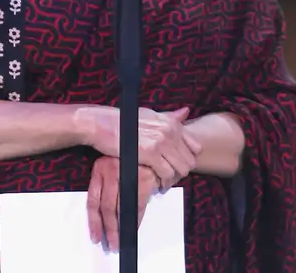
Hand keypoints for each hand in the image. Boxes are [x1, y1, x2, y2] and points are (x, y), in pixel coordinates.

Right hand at [76, 105, 201, 189]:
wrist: (101, 124)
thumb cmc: (122, 120)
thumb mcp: (149, 114)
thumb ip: (169, 117)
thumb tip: (185, 112)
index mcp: (171, 122)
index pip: (195, 146)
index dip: (188, 159)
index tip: (177, 164)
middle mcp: (170, 131)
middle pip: (190, 160)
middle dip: (181, 171)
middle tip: (170, 177)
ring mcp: (161, 142)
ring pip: (181, 169)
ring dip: (174, 179)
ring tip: (164, 182)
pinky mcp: (150, 154)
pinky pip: (167, 174)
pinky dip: (164, 182)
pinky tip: (157, 184)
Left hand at [86, 156, 161, 252]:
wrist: (152, 146)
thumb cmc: (131, 159)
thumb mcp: (112, 165)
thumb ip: (107, 184)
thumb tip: (104, 213)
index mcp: (99, 169)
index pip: (92, 199)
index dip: (93, 221)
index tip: (95, 236)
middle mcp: (110, 172)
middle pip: (105, 207)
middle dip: (107, 229)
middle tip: (110, 244)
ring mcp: (126, 175)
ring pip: (119, 209)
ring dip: (119, 228)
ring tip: (119, 241)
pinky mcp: (142, 180)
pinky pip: (136, 206)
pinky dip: (135, 220)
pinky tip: (132, 229)